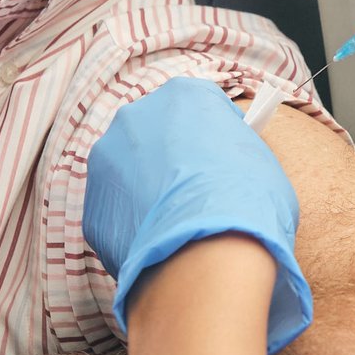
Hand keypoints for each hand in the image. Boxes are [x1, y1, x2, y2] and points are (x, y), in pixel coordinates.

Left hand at [84, 77, 310, 353]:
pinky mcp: (93, 206)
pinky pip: (119, 211)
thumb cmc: (246, 205)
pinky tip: (161, 243)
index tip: (223, 157)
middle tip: (197, 190)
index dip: (215, 134)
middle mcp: (136, 117)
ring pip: (131, 171)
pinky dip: (136, 224)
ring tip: (178, 222)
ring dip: (150, 190)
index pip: (200, 106)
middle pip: (157, 133)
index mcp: (183, 96)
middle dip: (173, 157)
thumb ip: (235, 151)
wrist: (208, 259)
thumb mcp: (261, 162)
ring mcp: (107, 161)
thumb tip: (225, 163)